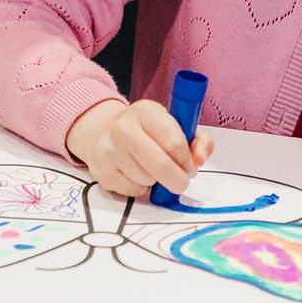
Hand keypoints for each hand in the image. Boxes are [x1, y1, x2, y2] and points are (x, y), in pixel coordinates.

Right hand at [66, 99, 213, 197]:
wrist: (102, 131)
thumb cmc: (145, 130)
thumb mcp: (173, 124)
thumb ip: (197, 139)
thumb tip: (200, 159)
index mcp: (145, 111)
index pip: (173, 142)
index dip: (186, 159)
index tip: (189, 164)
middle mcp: (123, 127)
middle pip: (160, 165)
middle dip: (178, 179)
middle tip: (181, 180)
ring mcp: (109, 150)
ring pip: (147, 181)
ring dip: (156, 181)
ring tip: (150, 168)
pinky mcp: (102, 171)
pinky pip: (133, 191)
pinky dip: (140, 188)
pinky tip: (135, 174)